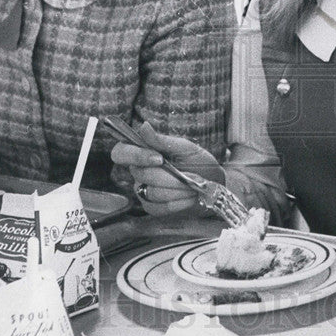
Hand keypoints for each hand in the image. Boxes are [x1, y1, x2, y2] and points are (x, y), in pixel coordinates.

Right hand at [109, 121, 223, 217]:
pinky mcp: (152, 208)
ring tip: (193, 186)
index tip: (159, 158)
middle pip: (141, 174)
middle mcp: (139, 172)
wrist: (214, 186)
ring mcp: (143, 191)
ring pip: (151, 192)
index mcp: (144, 152)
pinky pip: (159, 208)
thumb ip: (163, 141)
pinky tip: (190, 197)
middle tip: (189, 175)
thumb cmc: (199, 163)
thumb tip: (143, 126)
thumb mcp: (186, 148)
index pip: (121, 152)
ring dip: (177, 189)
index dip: (135, 155)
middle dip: (169, 176)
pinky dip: (178, 202)